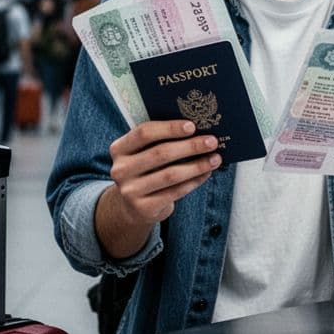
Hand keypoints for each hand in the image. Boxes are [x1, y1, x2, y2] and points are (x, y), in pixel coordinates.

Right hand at [107, 120, 221, 226]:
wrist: (133, 207)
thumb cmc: (145, 171)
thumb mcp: (143, 153)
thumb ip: (161, 140)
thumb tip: (198, 130)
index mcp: (119, 148)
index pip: (144, 133)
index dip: (169, 128)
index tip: (193, 126)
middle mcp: (120, 169)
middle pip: (160, 153)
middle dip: (190, 146)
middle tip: (212, 142)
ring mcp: (130, 190)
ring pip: (170, 174)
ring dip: (197, 165)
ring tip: (215, 159)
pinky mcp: (143, 208)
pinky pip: (175, 192)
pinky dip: (194, 181)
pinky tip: (206, 173)